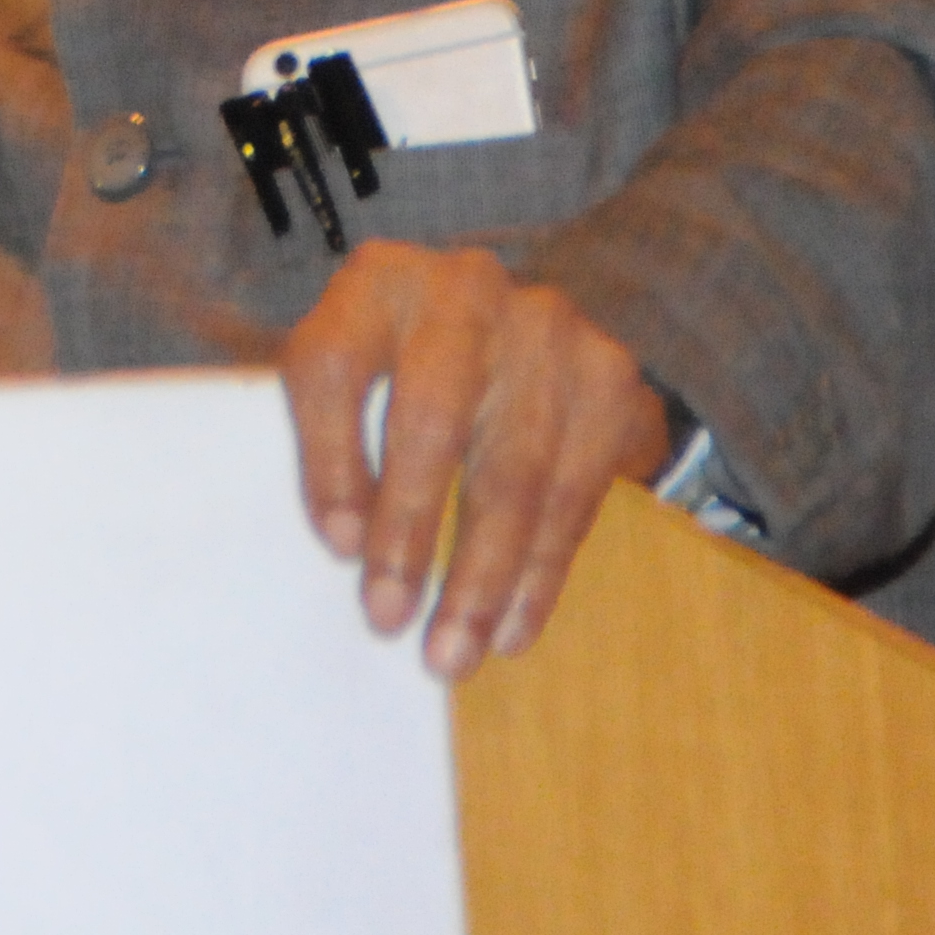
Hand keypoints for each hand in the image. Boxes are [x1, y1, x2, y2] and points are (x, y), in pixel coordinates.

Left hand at [280, 240, 676, 679]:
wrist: (523, 337)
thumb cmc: (405, 376)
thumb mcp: (352, 380)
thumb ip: (326, 438)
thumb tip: (339, 541)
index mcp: (376, 282)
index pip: (335, 365)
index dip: (330, 460)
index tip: (336, 548)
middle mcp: (464, 290)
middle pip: (432, 415)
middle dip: (408, 530)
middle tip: (387, 618)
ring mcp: (547, 328)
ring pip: (512, 469)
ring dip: (480, 576)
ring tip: (454, 652)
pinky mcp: (608, 378)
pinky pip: (573, 493)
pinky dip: (539, 573)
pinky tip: (511, 626)